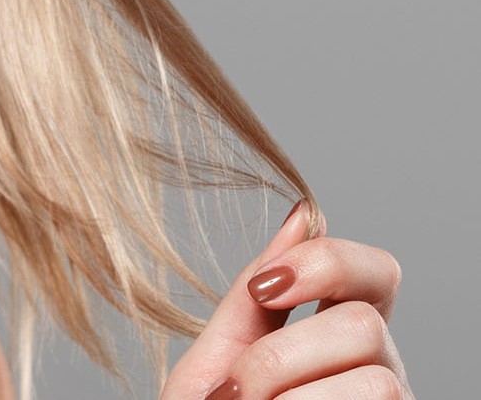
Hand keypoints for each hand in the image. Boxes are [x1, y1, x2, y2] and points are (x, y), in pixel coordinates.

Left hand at [160, 201, 409, 398]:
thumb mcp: (215, 364)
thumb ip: (254, 299)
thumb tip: (304, 212)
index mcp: (335, 342)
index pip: (376, 274)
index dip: (330, 263)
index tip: (264, 290)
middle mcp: (379, 377)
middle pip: (365, 326)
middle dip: (280, 358)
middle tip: (236, 396)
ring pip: (376, 378)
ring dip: (288, 397)